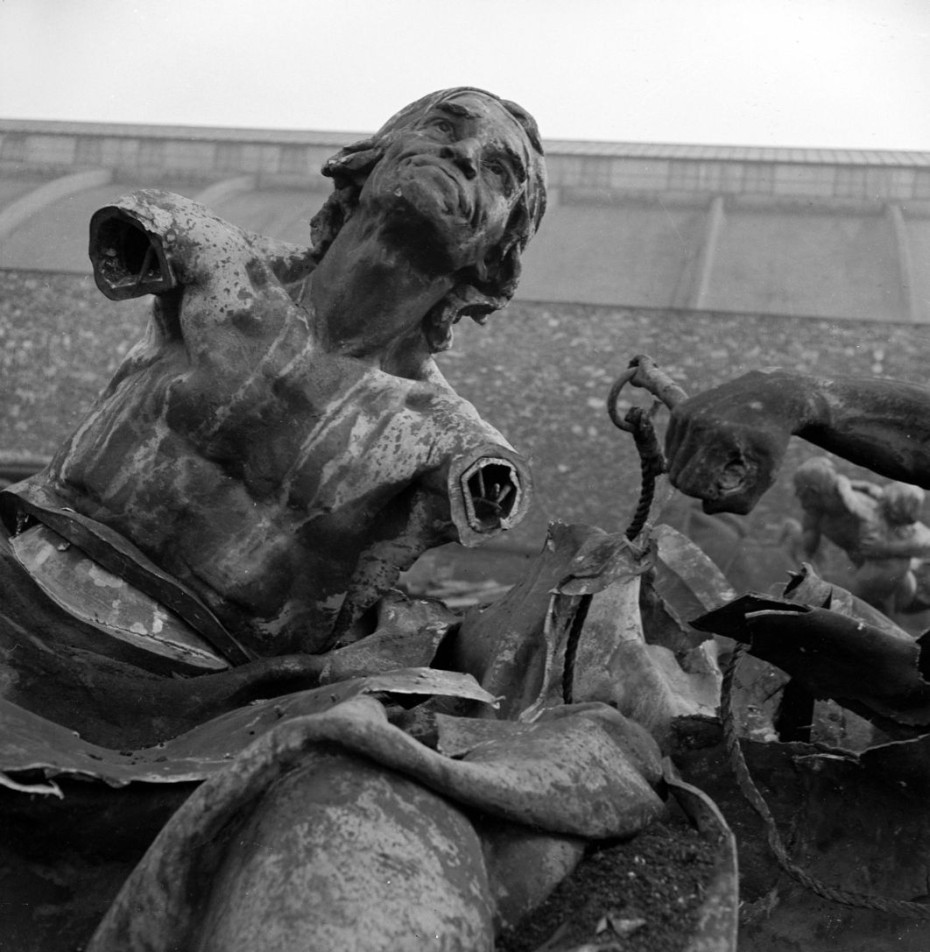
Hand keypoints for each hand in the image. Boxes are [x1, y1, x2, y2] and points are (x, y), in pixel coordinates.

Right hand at [664, 371, 807, 513]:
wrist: (772, 396)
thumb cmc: (771, 441)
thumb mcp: (766, 476)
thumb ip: (740, 502)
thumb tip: (706, 507)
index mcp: (720, 440)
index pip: (689, 485)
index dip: (705, 493)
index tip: (725, 485)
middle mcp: (699, 424)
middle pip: (676, 475)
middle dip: (696, 482)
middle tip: (720, 473)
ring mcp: (688, 414)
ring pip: (671, 462)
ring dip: (689, 467)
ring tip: (715, 460)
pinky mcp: (681, 410)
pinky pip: (670, 446)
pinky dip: (685, 453)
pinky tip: (706, 447)